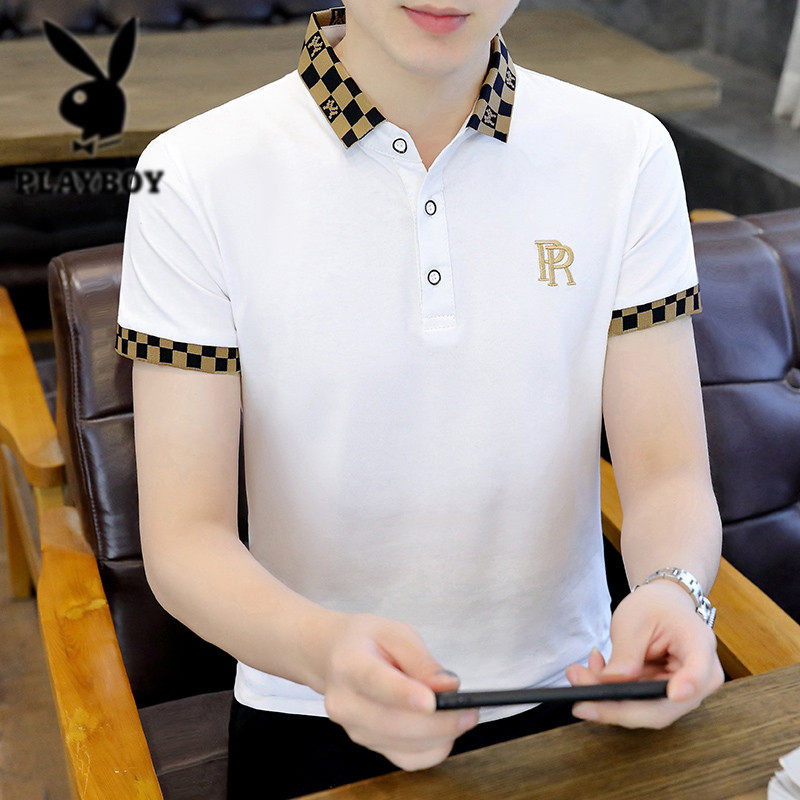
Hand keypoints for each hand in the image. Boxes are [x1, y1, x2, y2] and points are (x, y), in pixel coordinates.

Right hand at [318, 612, 479, 769]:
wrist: (333, 657)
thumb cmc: (366, 641)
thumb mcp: (394, 632)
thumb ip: (421, 659)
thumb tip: (448, 686)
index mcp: (349, 664)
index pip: (374, 682)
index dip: (403, 694)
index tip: (432, 701)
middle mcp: (345, 702)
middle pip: (393, 723)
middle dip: (439, 722)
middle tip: (470, 710)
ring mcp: (354, 729)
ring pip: (403, 746)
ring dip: (440, 736)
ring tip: (463, 716)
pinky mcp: (369, 745)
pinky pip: (406, 759)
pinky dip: (432, 750)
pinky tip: (445, 731)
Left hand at [564, 579, 724, 727]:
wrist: (662, 606)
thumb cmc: (653, 607)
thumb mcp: (634, 620)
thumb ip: (626, 653)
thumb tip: (612, 682)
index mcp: (699, 646)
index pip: (700, 673)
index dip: (688, 686)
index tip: (674, 694)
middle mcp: (699, 678)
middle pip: (662, 707)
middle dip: (615, 704)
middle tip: (579, 689)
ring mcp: (682, 693)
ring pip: (643, 711)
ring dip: (605, 698)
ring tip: (577, 674)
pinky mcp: (663, 699)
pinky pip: (634, 705)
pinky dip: (609, 692)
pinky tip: (591, 670)